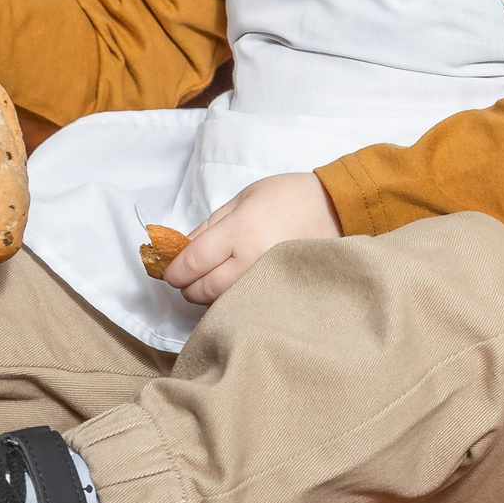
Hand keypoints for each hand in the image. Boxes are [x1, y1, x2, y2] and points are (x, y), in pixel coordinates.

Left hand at [163, 172, 341, 305]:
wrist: (334, 210)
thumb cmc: (287, 197)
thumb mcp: (242, 199)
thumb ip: (209, 225)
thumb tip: (181, 249)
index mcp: (239, 231)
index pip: (193, 263)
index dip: (174, 271)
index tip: (169, 271)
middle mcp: (251, 261)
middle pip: (203, 289)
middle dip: (188, 286)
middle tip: (187, 277)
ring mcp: (266, 280)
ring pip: (221, 303)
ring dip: (207, 296)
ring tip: (209, 280)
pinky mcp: (278, 292)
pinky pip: (244, 304)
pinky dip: (229, 301)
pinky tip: (231, 288)